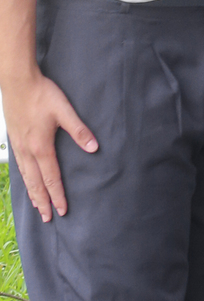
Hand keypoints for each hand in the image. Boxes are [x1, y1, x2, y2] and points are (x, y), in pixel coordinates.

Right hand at [4, 72, 96, 221]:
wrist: (17, 81)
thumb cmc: (42, 94)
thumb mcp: (64, 110)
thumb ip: (79, 130)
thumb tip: (94, 147)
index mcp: (41, 147)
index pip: (51, 178)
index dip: (57, 195)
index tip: (62, 211)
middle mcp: (27, 150)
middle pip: (36, 183)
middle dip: (42, 201)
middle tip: (47, 219)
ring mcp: (18, 145)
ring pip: (25, 176)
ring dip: (32, 193)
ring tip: (36, 206)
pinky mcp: (13, 138)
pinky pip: (18, 166)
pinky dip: (23, 179)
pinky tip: (26, 180)